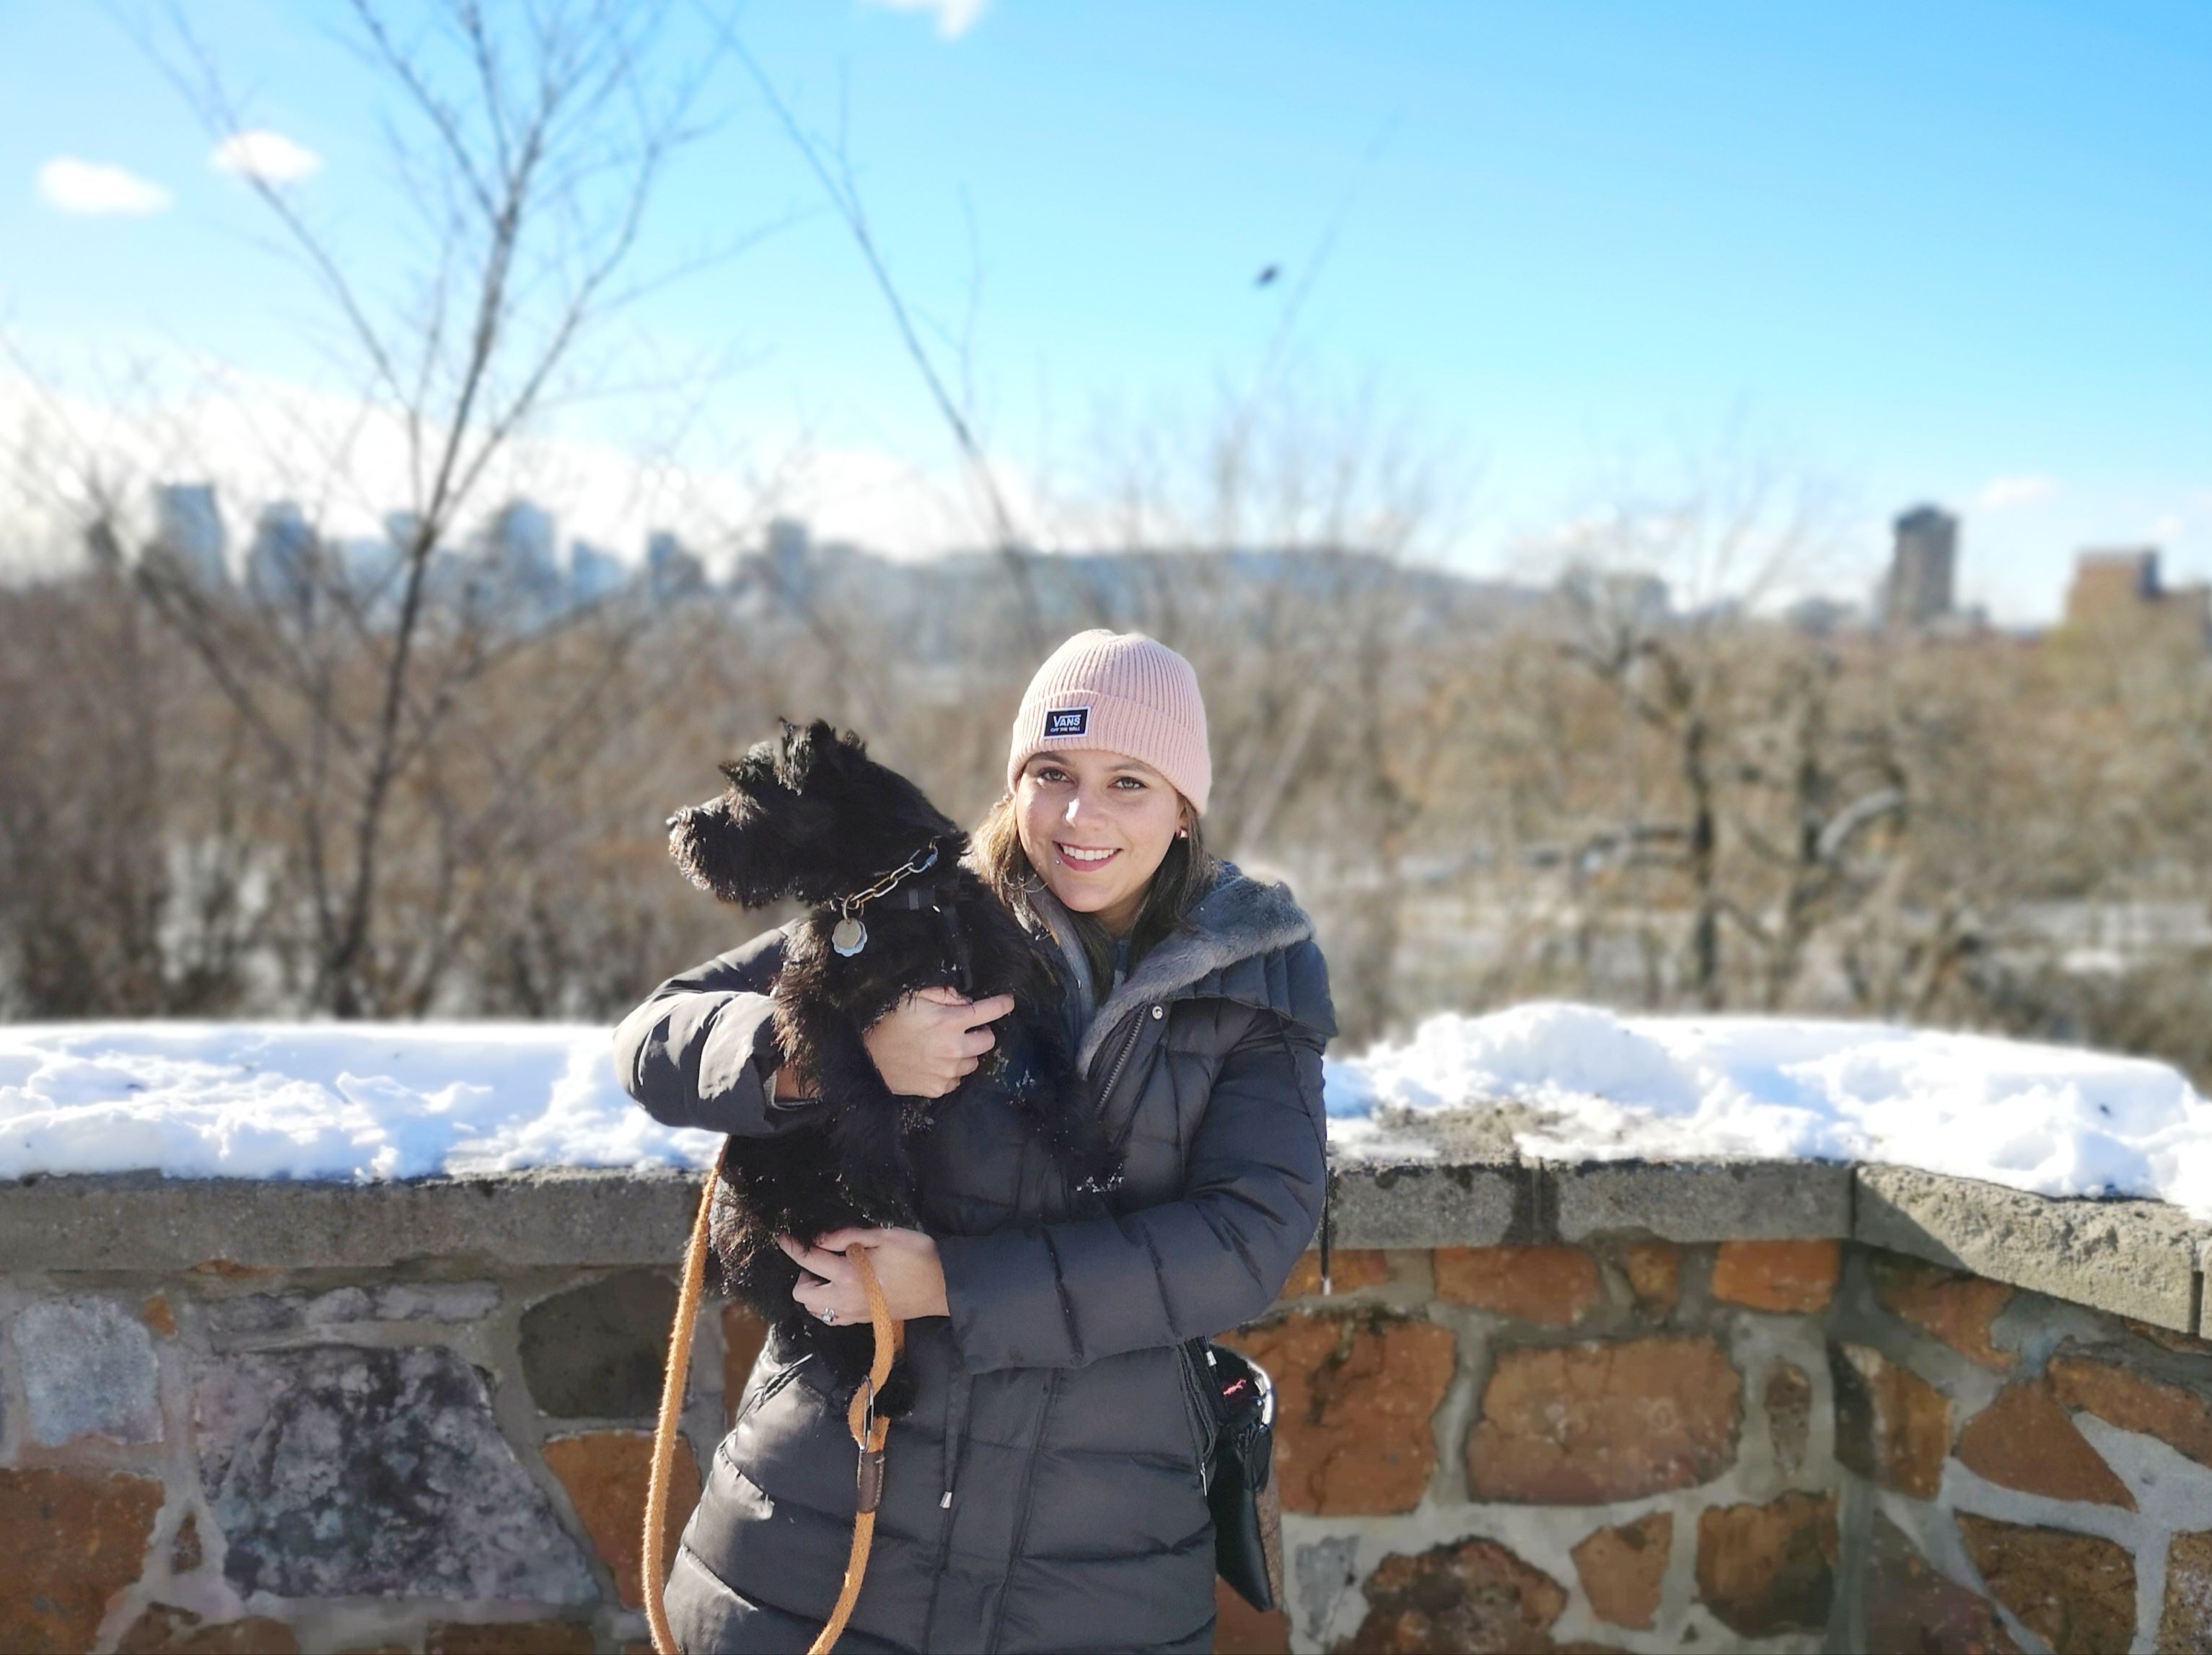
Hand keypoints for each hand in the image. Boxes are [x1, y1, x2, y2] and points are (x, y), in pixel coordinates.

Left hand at [779, 1227, 948, 1322]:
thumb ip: (848, 1236)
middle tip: (819, 1259)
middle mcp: (845, 1299)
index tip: (782, 1237)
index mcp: (848, 1275)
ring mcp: (853, 1314)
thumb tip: (820, 1238)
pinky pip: (833, 1318)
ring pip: (815, 1310)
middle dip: (802, 1274)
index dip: (793, 1247)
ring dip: (813, 1292)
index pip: (810, 1260)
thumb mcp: (884, 1236)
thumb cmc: (917, 1256)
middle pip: (803, 1294)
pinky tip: (840, 1291)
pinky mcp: (863, 1321)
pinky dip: (827, 1305)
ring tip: (828, 1275)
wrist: (942, 1286)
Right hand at [862, 986, 1014, 1098]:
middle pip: (989, 1041)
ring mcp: (947, 1071)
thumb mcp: (914, 996)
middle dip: (980, 1032)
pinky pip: (957, 1079)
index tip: (1008, 1002)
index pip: (989, 1011)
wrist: (865, 1055)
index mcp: (950, 1022)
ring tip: (944, 1047)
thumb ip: (944, 994)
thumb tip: (966, 1001)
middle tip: (964, 1029)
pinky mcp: (938, 1088)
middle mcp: (954, 1048)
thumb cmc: (889, 1021)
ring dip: (966, 1053)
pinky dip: (952, 1071)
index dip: (1002, 1004)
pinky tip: (935, 1063)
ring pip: (974, 1062)